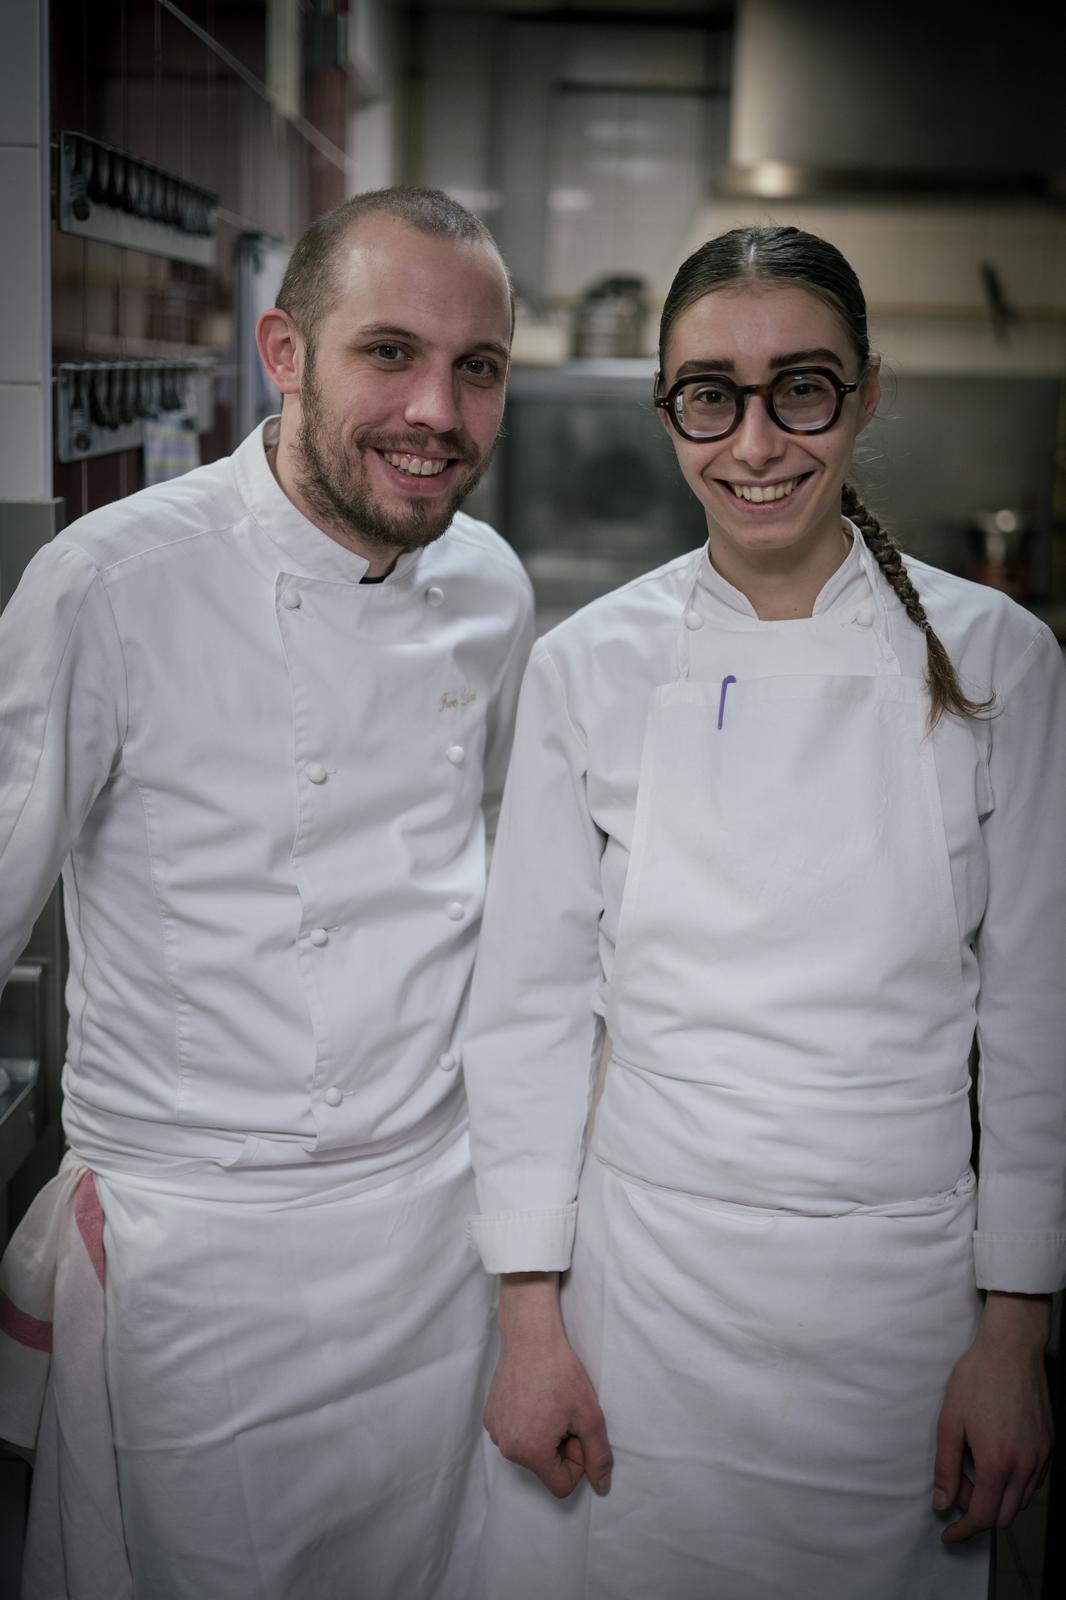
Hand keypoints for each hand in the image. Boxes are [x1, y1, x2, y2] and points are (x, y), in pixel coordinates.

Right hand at [485, 1272, 612, 1498]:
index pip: (562, 1485)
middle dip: (560, 1446)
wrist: (531, 1337)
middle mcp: (507, 1448)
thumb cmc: (562, 1374)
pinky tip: (533, 1396)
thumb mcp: (590, 1416)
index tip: (577, 1431)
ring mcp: (495, 1431)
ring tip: (548, 1403)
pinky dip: (527, 1422)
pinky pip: (515, 1433)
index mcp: (531, 1453)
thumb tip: (601, 1488)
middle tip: (564, 1413)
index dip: (577, 1460)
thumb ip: (598, 1457)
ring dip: (544, 1434)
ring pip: (529, 1450)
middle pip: (545, 1467)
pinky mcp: (490, 1416)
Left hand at [933, 1292, 1052, 1543]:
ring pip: (1019, 1501)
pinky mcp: (1049, 1446)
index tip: (948, 1535)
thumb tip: (942, 1504)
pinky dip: (1013, 1485)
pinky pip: (1032, 1482)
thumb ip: (945, 1467)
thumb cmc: (976, 1380)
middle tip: (956, 1491)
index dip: (963, 1531)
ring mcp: (1041, 1457)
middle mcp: (1024, 1466)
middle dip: (977, 1515)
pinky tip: (995, 1463)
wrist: (1011, 1350)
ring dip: (995, 1499)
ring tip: (972, 1471)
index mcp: (996, 1463)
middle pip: (1003, 1516)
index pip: (982, 1517)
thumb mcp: (949, 1421)